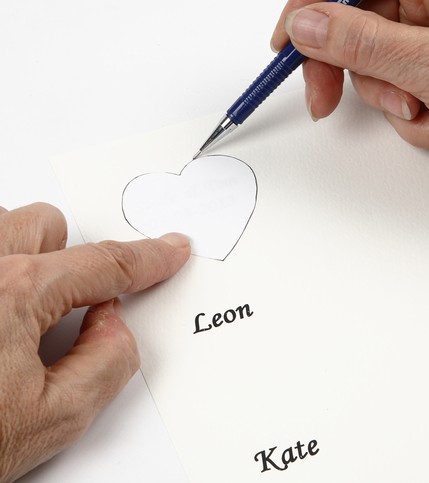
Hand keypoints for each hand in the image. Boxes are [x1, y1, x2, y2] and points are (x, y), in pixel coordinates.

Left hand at [0, 203, 189, 480]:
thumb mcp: (51, 422)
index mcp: (11, 293)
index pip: (105, 264)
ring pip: (4, 225)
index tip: (170, 249)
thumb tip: (114, 323)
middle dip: (67, 260)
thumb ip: (109, 362)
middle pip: (48, 224)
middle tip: (58, 308)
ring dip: (21, 259)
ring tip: (4, 318)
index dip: (149, 258)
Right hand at [272, 0, 428, 148]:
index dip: (309, 8)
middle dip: (348, 73)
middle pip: (357, 26)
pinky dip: (419, 117)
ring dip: (395, 104)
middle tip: (326, 102)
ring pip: (379, 68)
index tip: (284, 46)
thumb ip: (366, 44)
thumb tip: (307, 25)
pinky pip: (404, 90)